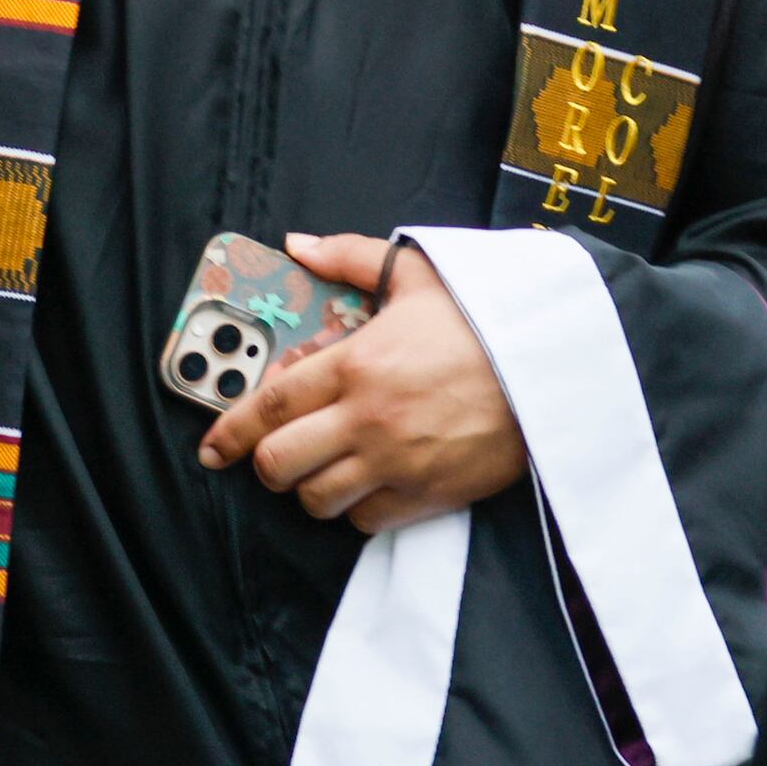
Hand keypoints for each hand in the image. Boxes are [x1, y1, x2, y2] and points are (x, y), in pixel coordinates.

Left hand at [197, 232, 526, 534]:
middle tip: (276, 455)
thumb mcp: (418, 273)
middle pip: (280, 464)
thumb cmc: (485, 318)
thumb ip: (349, 258)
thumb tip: (298, 244)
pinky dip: (357, 510)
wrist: (553, 368)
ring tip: (324, 468)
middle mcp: (367, 418)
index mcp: (356, 362)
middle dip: (267, 464)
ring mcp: (396, 463)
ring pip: (317, 500)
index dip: (231, 430)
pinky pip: (365, 521)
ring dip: (311, 488)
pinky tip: (368, 485)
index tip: (213, 447)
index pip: (269, 406)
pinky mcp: (426, 494)